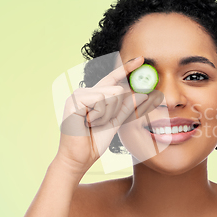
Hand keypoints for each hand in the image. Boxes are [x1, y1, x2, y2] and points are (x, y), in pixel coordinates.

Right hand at [55, 56, 158, 176]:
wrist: (80, 158)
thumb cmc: (94, 141)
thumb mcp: (116, 122)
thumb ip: (127, 107)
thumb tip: (142, 94)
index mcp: (95, 95)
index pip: (113, 79)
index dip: (126, 68)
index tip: (140, 59)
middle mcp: (86, 92)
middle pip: (117, 89)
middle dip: (115, 110)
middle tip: (100, 123)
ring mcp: (78, 95)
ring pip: (111, 94)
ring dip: (107, 114)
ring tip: (93, 124)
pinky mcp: (74, 100)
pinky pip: (100, 99)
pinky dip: (99, 115)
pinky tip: (88, 122)